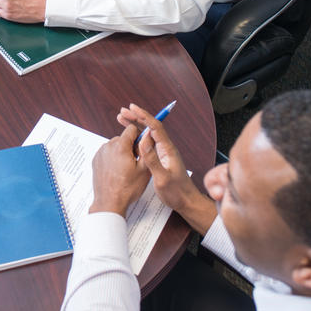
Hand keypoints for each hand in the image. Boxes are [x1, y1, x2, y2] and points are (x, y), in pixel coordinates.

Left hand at [89, 124, 150, 215]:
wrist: (109, 202)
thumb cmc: (127, 189)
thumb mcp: (144, 170)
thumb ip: (147, 150)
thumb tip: (149, 138)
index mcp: (120, 146)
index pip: (132, 129)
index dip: (139, 137)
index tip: (141, 147)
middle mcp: (108, 147)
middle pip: (123, 138)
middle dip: (130, 146)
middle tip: (135, 162)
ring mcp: (100, 153)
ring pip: (115, 145)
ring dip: (121, 152)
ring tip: (125, 168)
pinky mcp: (96, 160)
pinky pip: (107, 153)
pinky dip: (113, 158)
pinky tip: (117, 171)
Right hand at [118, 103, 216, 233]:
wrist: (187, 202)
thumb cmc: (177, 192)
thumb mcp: (162, 178)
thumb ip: (153, 160)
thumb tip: (143, 142)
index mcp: (168, 149)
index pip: (155, 127)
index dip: (143, 116)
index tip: (133, 108)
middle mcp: (166, 148)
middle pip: (150, 127)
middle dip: (137, 118)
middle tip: (123, 112)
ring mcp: (163, 153)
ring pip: (148, 134)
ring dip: (136, 126)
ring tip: (123, 120)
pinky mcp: (160, 158)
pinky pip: (148, 143)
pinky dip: (138, 137)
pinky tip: (130, 137)